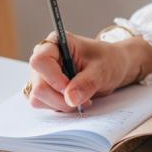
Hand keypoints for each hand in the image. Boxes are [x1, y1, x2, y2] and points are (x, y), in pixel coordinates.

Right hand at [27, 32, 151, 111]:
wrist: (113, 67)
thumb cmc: (108, 60)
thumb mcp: (102, 69)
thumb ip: (87, 82)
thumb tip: (70, 98)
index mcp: (55, 44)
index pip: (39, 61)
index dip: (53, 78)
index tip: (70, 88)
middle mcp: (44, 58)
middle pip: (38, 85)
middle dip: (59, 98)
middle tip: (82, 99)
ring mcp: (42, 75)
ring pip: (37, 98)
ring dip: (60, 104)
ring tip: (81, 99)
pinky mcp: (45, 89)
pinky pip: (43, 104)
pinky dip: (59, 107)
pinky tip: (75, 100)